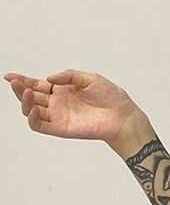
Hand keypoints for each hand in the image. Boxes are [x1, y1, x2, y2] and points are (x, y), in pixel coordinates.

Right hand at [4, 69, 143, 148]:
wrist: (123, 116)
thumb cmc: (111, 98)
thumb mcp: (91, 78)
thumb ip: (70, 76)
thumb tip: (49, 78)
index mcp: (63, 90)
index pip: (38, 84)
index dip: (23, 80)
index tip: (9, 76)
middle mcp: (58, 103)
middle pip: (31, 96)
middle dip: (20, 89)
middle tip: (15, 82)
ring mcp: (58, 116)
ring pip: (32, 110)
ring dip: (25, 102)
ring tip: (26, 92)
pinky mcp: (60, 128)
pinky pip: (40, 126)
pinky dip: (32, 119)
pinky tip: (31, 111)